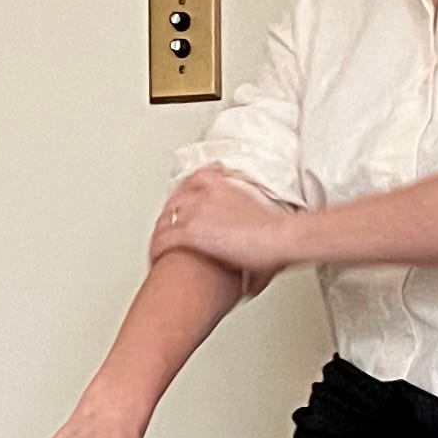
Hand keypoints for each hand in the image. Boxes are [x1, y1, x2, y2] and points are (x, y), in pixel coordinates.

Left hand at [151, 166, 298, 279]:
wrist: (280, 238)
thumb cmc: (278, 232)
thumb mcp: (263, 215)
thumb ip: (249, 220)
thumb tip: (251, 237)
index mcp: (224, 186)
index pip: (198, 178)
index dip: (189, 190)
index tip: (187, 196)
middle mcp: (205, 194)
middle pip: (176, 198)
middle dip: (171, 213)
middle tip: (167, 226)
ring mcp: (195, 211)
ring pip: (166, 219)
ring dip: (161, 231)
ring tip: (158, 244)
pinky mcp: (190, 232)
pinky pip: (163, 240)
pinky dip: (158, 249)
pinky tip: (157, 258)